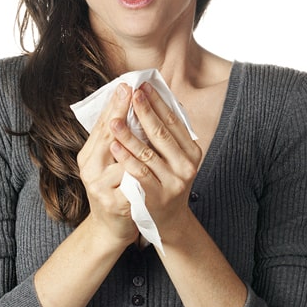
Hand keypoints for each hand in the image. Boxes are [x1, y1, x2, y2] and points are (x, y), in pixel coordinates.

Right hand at [77, 83, 138, 245]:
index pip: (101, 126)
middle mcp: (89, 170)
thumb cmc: (116, 189)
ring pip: (120, 158)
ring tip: (147, 115)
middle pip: (108, 136)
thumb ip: (117, 139)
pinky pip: (132, 183)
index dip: (114, 105)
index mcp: (88, 156)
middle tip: (136, 92)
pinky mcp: (115, 204)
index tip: (126, 84)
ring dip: (135, 137)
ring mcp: (100, 188)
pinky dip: (142, 169)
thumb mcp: (110, 163)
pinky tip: (153, 154)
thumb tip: (133, 105)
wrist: (111, 229)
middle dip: (124, 113)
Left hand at [109, 82, 201, 241]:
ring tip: (114, 118)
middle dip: (143, 111)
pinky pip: (139, 173)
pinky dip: (125, 158)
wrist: (168, 221)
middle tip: (130, 92)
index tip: (143, 85)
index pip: (174, 121)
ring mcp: (173, 182)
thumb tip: (155, 98)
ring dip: (129, 134)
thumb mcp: (174, 158)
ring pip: (148, 153)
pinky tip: (114, 145)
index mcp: (192, 152)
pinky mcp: (157, 197)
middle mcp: (186, 166)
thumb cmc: (167, 182)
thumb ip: (168, 134)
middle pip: (161, 133)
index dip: (158, 102)